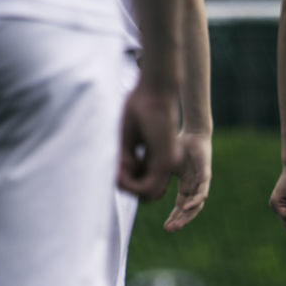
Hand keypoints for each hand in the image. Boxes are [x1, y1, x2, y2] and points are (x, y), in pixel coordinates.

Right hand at [118, 82, 181, 201]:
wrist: (155, 91)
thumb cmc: (139, 108)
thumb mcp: (128, 139)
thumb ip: (126, 159)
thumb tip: (119, 178)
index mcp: (158, 158)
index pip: (142, 184)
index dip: (125, 180)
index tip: (117, 163)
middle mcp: (166, 165)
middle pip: (145, 194)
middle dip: (127, 186)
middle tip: (118, 167)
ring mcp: (167, 165)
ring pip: (147, 195)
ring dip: (128, 186)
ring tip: (121, 164)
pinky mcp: (165, 162)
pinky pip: (147, 188)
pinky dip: (132, 183)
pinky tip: (124, 165)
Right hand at [163, 130, 211, 231]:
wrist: (193, 131)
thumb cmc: (179, 144)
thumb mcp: (164, 164)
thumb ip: (156, 176)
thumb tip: (144, 188)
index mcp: (186, 185)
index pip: (180, 207)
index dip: (174, 217)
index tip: (166, 227)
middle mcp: (194, 186)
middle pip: (189, 209)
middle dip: (180, 221)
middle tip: (170, 230)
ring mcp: (201, 182)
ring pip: (197, 205)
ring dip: (187, 215)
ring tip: (178, 225)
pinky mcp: (205, 176)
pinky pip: (202, 193)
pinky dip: (195, 201)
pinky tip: (186, 207)